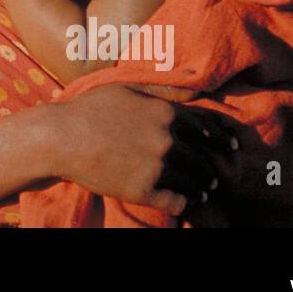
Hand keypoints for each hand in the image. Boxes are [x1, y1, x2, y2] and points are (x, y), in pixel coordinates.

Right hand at [47, 84, 235, 214]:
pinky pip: (176, 201)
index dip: (220, 140)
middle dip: (210, 169)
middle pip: (201, 158)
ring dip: (201, 187)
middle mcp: (167, 140)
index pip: (205, 129)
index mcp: (165, 113)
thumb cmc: (90, 109)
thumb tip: (189, 89)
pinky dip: (185, 202)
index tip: (230, 148)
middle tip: (214, 176)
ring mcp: (156, 167)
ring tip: (203, 191)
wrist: (61, 138)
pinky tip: (187, 202)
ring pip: (192, 181)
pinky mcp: (143, 190)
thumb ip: (160, 90)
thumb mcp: (126, 89)